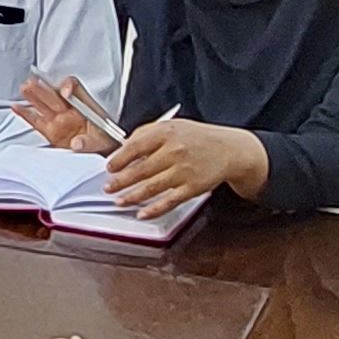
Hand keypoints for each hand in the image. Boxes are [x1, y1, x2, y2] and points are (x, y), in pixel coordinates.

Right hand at [13, 76, 98, 151]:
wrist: (101, 151)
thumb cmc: (105, 141)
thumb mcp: (103, 141)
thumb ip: (89, 142)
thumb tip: (77, 143)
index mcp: (84, 105)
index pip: (74, 88)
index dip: (69, 88)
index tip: (65, 93)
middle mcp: (69, 109)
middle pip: (54, 93)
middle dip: (44, 88)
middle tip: (34, 82)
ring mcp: (58, 119)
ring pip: (43, 103)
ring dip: (34, 95)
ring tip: (25, 88)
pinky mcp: (50, 130)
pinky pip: (35, 120)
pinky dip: (25, 114)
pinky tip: (16, 106)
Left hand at [104, 115, 258, 216]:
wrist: (230, 149)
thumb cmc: (198, 138)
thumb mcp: (173, 125)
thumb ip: (148, 133)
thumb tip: (125, 146)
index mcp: (167, 133)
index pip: (135, 146)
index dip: (119, 159)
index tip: (110, 167)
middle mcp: (175, 151)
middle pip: (140, 169)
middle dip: (121, 181)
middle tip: (109, 187)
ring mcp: (184, 171)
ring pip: (151, 187)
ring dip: (132, 196)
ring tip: (119, 200)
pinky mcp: (192, 188)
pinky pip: (169, 201)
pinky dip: (153, 209)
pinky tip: (142, 213)